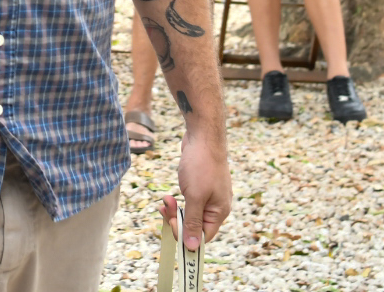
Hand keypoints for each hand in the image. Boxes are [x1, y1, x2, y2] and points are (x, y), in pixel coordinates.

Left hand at [170, 129, 230, 250]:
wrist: (203, 136)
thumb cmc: (201, 165)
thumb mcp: (195, 196)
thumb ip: (192, 222)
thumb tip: (193, 247)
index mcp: (219, 212)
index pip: (203, 237)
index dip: (186, 236)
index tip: (171, 224)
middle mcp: (216, 207)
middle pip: (194, 226)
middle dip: (176, 220)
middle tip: (164, 207)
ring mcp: (208, 196)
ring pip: (188, 214)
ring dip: (174, 210)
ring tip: (165, 199)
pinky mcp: (200, 187)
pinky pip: (187, 203)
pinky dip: (176, 202)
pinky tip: (169, 196)